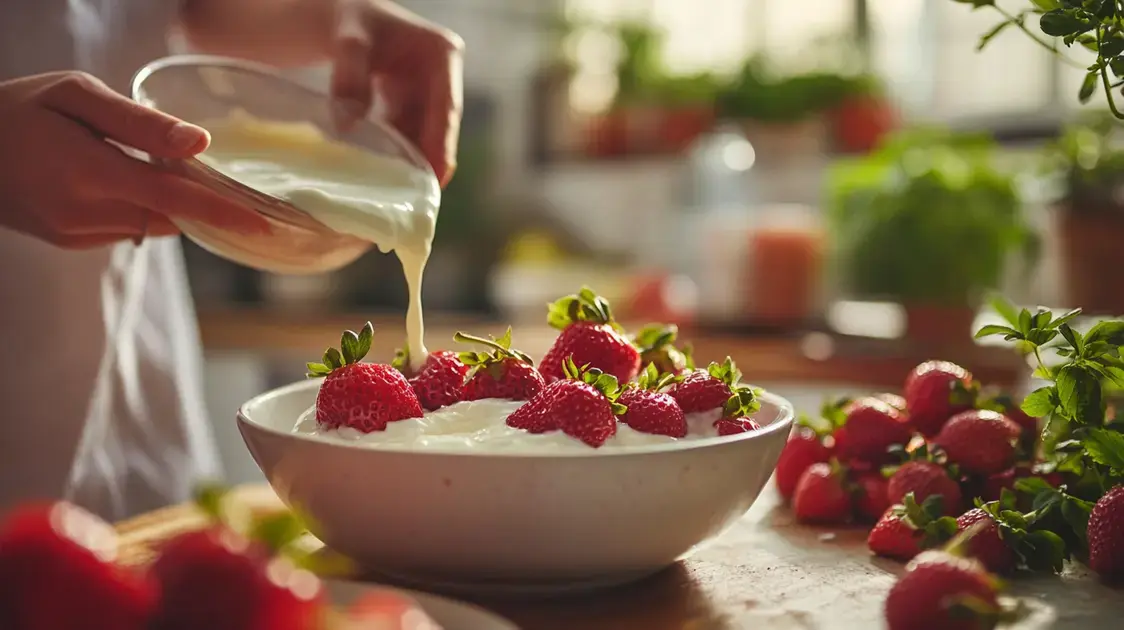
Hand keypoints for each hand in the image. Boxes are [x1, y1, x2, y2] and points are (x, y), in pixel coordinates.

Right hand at [0, 72, 270, 248]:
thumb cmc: (20, 108)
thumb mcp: (76, 95)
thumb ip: (139, 121)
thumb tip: (200, 142)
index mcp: (88, 172)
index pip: (174, 198)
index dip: (224, 212)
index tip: (266, 225)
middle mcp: (84, 213)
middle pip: (171, 215)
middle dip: (209, 205)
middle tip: (245, 191)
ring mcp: (76, 233)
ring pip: (154, 224)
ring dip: (177, 205)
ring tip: (188, 176)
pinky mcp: (72, 241)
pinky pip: (130, 228)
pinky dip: (147, 210)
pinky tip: (139, 183)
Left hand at [329, 0, 463, 186]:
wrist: (339, 16)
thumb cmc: (350, 21)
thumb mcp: (350, 42)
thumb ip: (350, 78)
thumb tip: (348, 125)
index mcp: (443, 55)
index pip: (448, 109)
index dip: (443, 145)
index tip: (438, 177)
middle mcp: (442, 77)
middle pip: (438, 128)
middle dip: (427, 162)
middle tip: (416, 200)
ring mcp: (427, 92)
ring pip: (422, 136)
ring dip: (411, 163)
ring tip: (399, 196)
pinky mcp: (410, 105)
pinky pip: (406, 136)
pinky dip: (396, 155)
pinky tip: (384, 178)